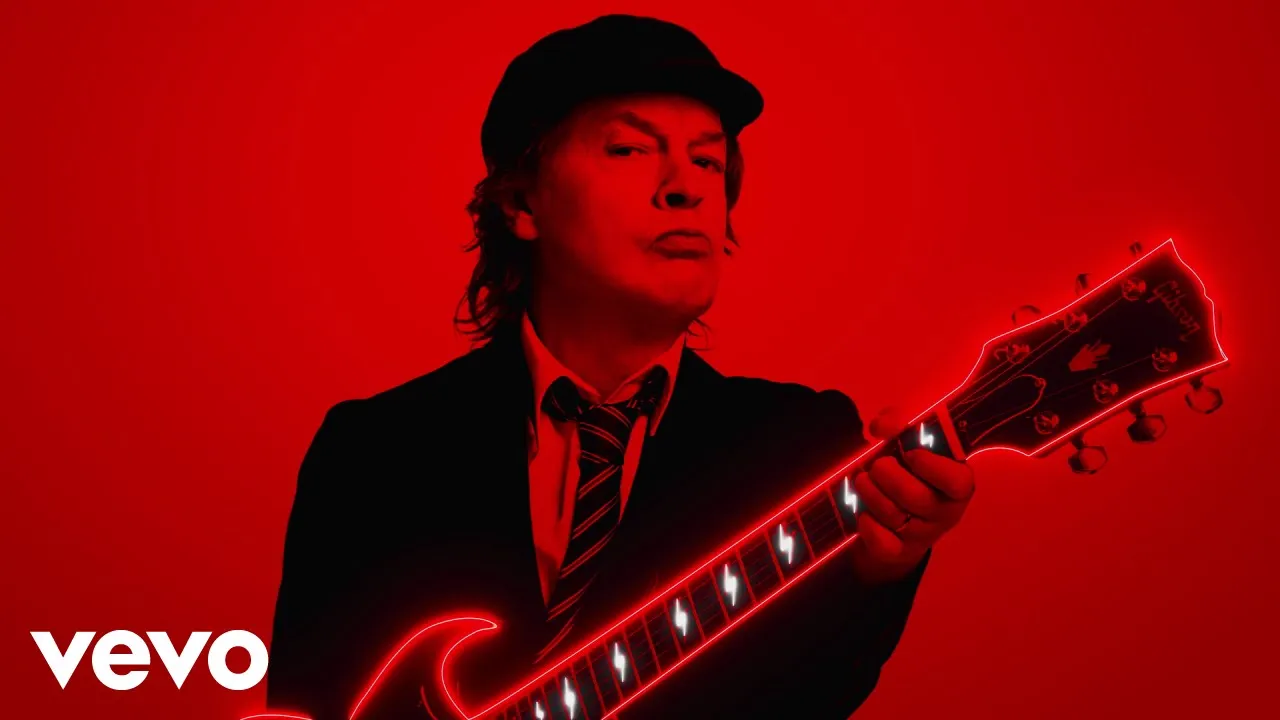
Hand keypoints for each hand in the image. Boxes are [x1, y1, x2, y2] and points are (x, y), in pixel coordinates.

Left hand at [850, 406, 975, 583]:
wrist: (901, 515)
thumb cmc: (910, 471)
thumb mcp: (908, 440)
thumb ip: (899, 422)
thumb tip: (881, 426)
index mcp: (957, 484)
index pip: (956, 481)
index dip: (932, 467)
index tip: (911, 454)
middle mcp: (946, 512)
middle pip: (916, 498)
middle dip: (888, 476)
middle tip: (878, 465)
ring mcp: (923, 535)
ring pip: (893, 515)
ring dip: (869, 492)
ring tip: (863, 480)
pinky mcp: (899, 552)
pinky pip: (881, 542)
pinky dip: (866, 523)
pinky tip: (864, 511)